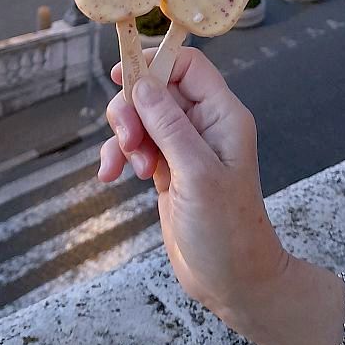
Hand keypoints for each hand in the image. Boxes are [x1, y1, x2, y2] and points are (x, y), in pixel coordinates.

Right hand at [99, 48, 286, 330]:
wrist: (232, 281)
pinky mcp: (168, 168)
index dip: (154, 63)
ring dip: (125, 136)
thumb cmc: (226, 231)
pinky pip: (137, 145)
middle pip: (157, 89)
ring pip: (142, 116)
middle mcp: (204, 124)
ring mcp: (184, 146)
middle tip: (128, 140)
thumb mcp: (196, 174)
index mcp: (222, 115)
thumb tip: (143, 84)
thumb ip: (169, 126)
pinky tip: (112, 176)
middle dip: (133, 109)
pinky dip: (121, 155)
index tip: (122, 77)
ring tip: (129, 167)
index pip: (187, 66)